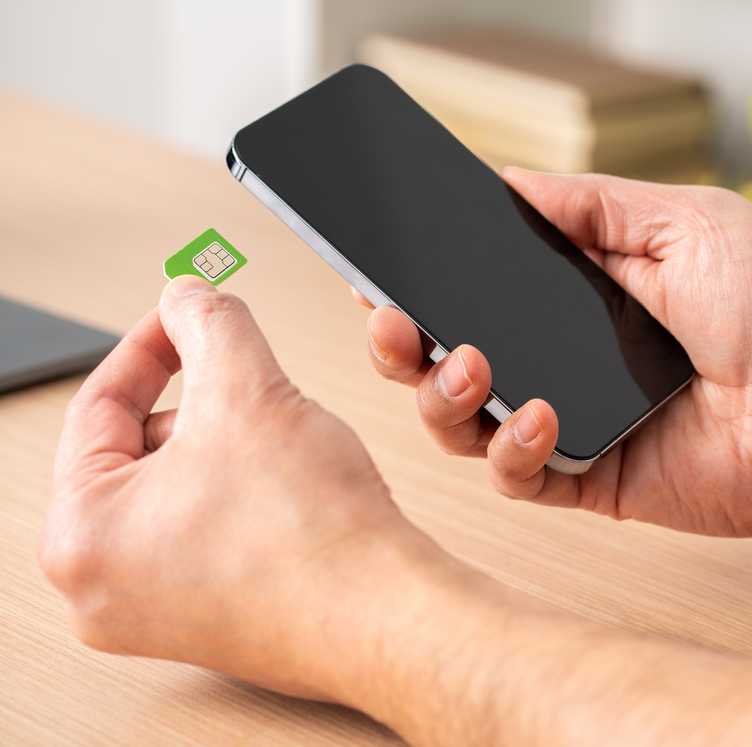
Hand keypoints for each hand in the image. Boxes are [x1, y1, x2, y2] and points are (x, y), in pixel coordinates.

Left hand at [40, 276, 438, 700]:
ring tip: (284, 451)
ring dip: (228, 449)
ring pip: (179, 488)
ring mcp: (152, 612)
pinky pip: (206, 531)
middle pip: (139, 450)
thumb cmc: (315, 536)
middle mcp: (101, 587)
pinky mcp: (206, 621)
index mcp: (80, 537)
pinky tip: (290, 492)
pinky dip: (243, 495)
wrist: (387, 615)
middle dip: (202, 404)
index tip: (188, 316)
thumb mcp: (249, 391)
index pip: (99, 405)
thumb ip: (209, 322)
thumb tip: (189, 295)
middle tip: (251, 384)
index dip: (153, 343)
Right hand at [359, 167, 751, 537]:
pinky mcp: (592, 481)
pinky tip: (542, 417)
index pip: (478, 286)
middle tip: (390, 319)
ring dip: (441, 394)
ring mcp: (575, 422)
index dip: (423, 278)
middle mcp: (566, 358)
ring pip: (465, 421)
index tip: (380, 264)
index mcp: (581, 293)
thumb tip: (508, 183)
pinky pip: (517, 477)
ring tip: (465, 363)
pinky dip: (511, 449)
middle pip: (448, 356)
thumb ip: (593, 205)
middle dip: (402, 342)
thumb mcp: (687, 223)